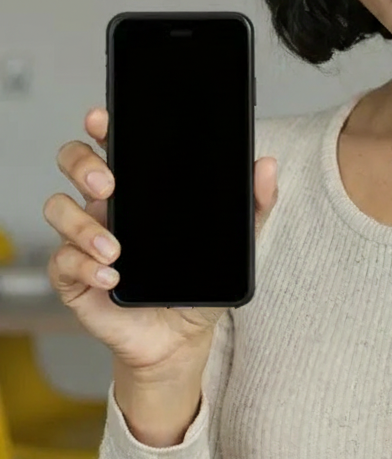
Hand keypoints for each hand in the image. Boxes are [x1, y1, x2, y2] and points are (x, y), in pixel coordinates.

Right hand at [43, 106, 277, 373]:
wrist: (181, 339)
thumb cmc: (198, 284)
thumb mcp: (235, 243)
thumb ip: (255, 205)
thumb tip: (266, 165)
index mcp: (137, 188)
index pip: (109, 142)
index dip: (100, 124)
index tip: (103, 119)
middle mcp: (105, 206)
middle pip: (72, 161)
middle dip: (82, 164)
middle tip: (108, 185)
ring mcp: (84, 239)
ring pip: (57, 208)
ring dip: (80, 224)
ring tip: (113, 248)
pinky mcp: (74, 277)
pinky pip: (62, 261)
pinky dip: (83, 267)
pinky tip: (110, 277)